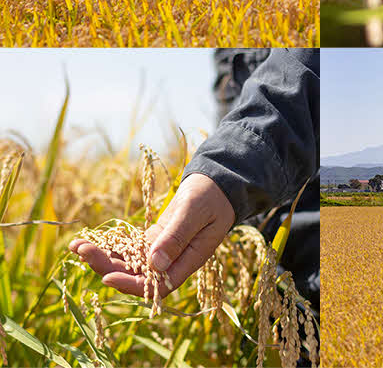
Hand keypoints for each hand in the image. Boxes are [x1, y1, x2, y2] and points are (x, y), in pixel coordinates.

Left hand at [69, 173, 234, 297]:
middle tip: (82, 251)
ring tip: (77, 246)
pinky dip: (111, 245)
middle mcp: (173, 262)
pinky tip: (90, 240)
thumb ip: (176, 236)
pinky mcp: (155, 240)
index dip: (131, 285)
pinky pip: (130, 249)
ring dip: (103, 257)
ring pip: (129, 263)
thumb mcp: (195, 212)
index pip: (156, 285)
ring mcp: (163, 252)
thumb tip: (152, 265)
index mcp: (188, 261)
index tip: (107, 276)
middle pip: (136, 276)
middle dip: (107, 266)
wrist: (217, 184)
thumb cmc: (211, 196)